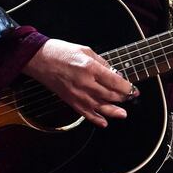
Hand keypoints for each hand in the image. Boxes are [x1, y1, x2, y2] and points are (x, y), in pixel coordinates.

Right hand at [21, 38, 137, 127]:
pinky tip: (103, 122)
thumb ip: (102, 63)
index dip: (127, 87)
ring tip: (123, 114)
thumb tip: (114, 74)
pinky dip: (96, 119)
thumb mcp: (86, 50)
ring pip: (100, 107)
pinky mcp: (70, 100)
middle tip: (130, 97)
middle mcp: (85, 83)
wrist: (39, 59)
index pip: (115, 82)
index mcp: (91, 68)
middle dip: (123, 98)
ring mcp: (77, 94)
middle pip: (110, 96)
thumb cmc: (61, 52)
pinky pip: (85, 113)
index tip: (133, 88)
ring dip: (114, 112)